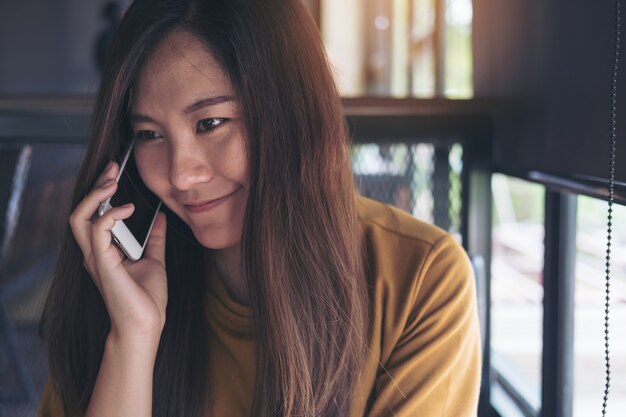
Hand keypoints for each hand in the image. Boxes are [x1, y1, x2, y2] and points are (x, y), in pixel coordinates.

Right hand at [69, 161, 167, 342]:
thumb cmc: (147, 298)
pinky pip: (97, 230)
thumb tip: (160, 217)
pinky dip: (110, 214)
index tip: (116, 172)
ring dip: (96, 195)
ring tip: (112, 180)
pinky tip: (127, 208)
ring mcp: (96, 258)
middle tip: (112, 167)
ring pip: (79, 217)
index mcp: (104, 251)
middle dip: (95, 185)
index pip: (92, 214)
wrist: (146, 325)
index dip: (101, 191)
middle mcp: (94, 252)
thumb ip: (154, 239)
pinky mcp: (103, 263)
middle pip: (81, 211)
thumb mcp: (154, 260)